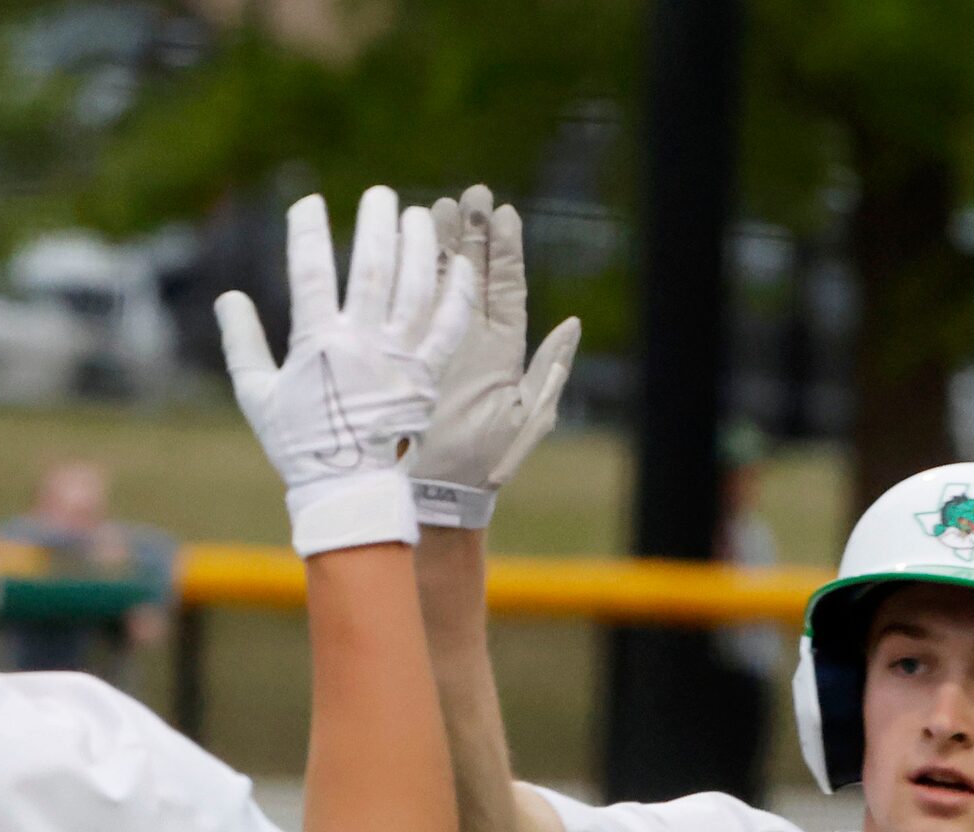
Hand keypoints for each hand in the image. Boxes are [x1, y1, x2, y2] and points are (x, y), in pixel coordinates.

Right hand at [214, 186, 477, 556]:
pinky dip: (454, 293)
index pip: (310, 272)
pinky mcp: (427, 375)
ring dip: (417, 245)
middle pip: (372, 267)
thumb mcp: (258, 397)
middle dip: (375, 223)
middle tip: (379, 195)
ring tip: (416, 215)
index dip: (307, 232)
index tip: (308, 203)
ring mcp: (398, 358)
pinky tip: (457, 265)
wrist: (348, 491)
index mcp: (317, 345)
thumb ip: (242, 345)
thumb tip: (228, 298)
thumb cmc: (300, 445)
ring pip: (414, 287)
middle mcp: (361, 344)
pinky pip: (447, 327)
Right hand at [407, 185, 581, 530]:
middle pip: (471, 275)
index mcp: (502, 352)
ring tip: (435, 207)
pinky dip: (404, 279)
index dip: (505, 251)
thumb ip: (548, 373)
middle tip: (469, 195)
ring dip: (436, 246)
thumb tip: (573, 324)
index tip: (504, 213)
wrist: (436, 494)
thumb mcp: (525, 419)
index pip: (506, 289)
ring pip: (436, 285)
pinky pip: (406, 311)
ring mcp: (434, 345)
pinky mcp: (405, 356)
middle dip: (470, 234)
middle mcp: (469, 341)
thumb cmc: (484, 464)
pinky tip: (400, 248)